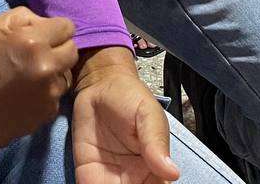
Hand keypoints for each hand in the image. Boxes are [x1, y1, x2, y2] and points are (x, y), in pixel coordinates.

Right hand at [0, 7, 78, 155]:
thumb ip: (25, 17)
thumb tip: (45, 23)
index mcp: (35, 41)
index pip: (67, 26)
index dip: (55, 29)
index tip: (44, 36)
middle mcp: (48, 66)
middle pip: (72, 50)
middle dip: (59, 49)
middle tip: (39, 55)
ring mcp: (50, 92)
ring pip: (66, 74)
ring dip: (54, 72)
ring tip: (32, 76)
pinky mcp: (49, 113)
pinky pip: (57, 95)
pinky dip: (47, 93)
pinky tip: (28, 94)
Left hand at [73, 49, 179, 183]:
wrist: (99, 85)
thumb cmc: (130, 96)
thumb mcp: (147, 114)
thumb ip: (156, 142)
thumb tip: (172, 173)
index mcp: (155, 168)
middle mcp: (134, 179)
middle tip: (118, 183)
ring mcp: (110, 180)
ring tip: (106, 182)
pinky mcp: (87, 176)